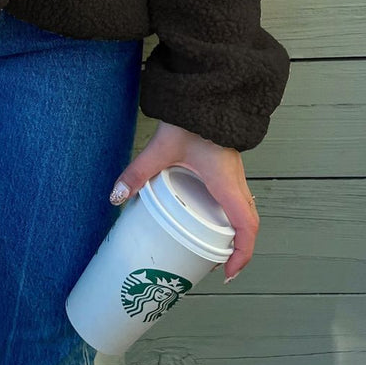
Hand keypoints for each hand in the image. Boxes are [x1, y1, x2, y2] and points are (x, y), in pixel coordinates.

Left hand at [108, 120, 257, 283]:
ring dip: (235, 232)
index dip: (242, 254)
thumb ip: (138, 172)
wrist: (206, 90)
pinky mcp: (227, 166)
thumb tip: (117, 196)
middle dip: (237, 248)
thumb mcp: (161, 148)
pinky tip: (208, 217)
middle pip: (248, 222)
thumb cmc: (192, 118)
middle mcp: (236, 181)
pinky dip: (230, 215)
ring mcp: (234, 173)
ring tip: (212, 247)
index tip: (227, 274)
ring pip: (245, 210)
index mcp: (226, 182)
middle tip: (217, 266)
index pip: (246, 226)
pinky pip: (237, 197)